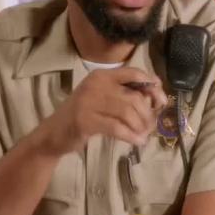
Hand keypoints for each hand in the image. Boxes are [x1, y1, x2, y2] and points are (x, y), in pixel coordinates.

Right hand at [34, 67, 167, 155]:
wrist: (53, 133)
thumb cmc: (84, 115)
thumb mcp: (104, 99)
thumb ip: (125, 94)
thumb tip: (157, 96)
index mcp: (103, 75)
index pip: (134, 73)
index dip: (152, 86)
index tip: (160, 101)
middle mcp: (96, 84)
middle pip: (134, 97)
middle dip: (147, 114)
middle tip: (151, 126)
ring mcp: (88, 101)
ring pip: (127, 113)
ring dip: (140, 127)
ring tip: (144, 135)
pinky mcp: (85, 120)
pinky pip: (117, 128)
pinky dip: (131, 136)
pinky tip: (137, 142)